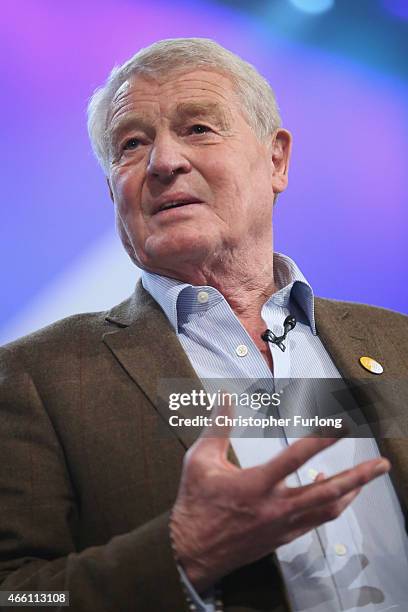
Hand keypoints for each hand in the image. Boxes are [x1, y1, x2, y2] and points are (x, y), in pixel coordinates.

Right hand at [170, 412, 389, 592]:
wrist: (192, 550)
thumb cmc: (196, 504)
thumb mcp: (201, 459)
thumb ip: (218, 425)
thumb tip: (224, 397)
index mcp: (256, 484)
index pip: (297, 456)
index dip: (323, 438)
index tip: (343, 425)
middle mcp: (275, 506)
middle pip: (327, 490)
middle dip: (359, 476)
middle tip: (381, 464)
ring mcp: (282, 525)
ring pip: (327, 508)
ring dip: (352, 491)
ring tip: (367, 477)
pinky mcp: (283, 536)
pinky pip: (316, 520)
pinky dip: (330, 504)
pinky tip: (333, 492)